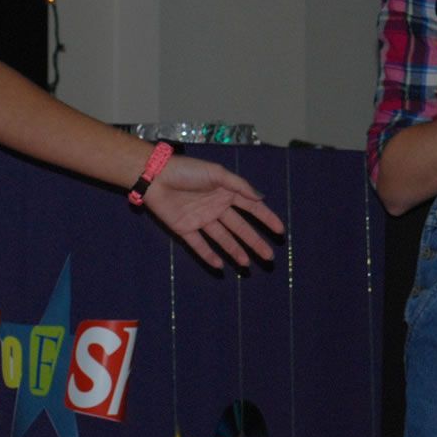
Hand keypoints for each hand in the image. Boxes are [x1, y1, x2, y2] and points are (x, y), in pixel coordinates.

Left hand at [143, 155, 284, 268]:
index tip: (280, 231)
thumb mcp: (217, 173)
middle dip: (254, 241)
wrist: (156, 176)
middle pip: (240, 227)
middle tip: (269, 256)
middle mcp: (215, 206)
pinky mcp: (184, 228)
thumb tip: (261, 198)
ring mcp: (201, 218)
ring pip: (222, 238)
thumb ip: (239, 186)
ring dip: (235, 251)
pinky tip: (220, 266)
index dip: (266, 218)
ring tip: (248, 264)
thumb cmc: (187, 170)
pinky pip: (199, 245)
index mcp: (225, 191)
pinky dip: (208, 255)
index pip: (251, 208)